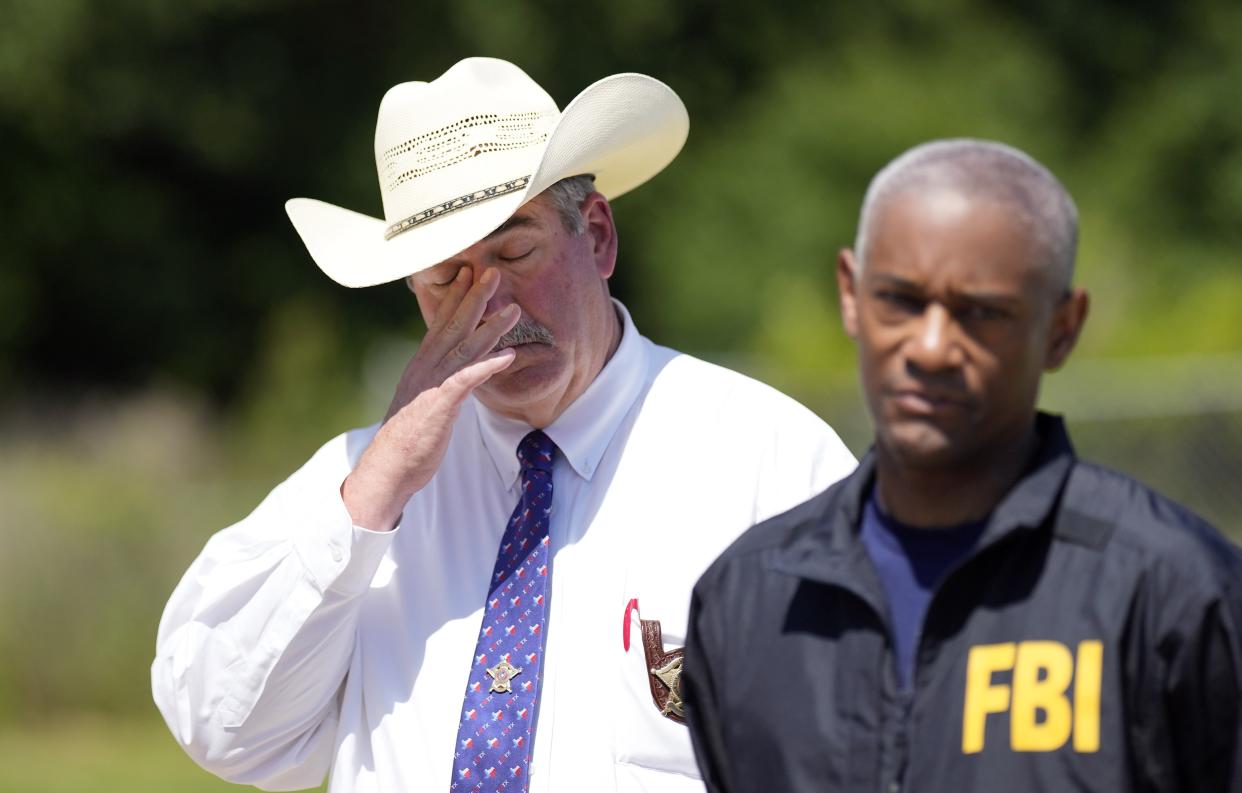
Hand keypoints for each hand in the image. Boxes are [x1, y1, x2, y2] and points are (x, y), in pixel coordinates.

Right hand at [342, 267, 519, 529]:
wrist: (388, 467)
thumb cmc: (408, 438)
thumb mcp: (424, 401)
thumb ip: (438, 383)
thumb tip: (454, 376)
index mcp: (422, 365)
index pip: (440, 323)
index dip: (456, 297)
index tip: (469, 272)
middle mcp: (426, 368)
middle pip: (454, 326)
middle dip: (474, 297)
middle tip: (492, 271)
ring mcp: (432, 384)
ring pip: (465, 348)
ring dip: (491, 327)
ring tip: (513, 309)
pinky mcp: (440, 404)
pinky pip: (467, 380)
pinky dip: (488, 366)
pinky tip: (509, 355)